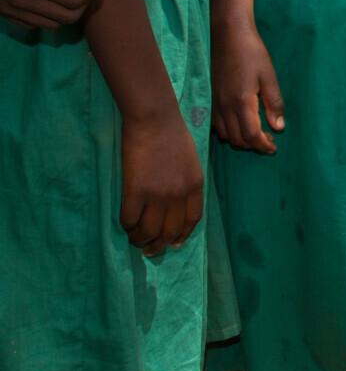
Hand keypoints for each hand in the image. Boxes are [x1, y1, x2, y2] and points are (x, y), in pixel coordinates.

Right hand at [120, 112, 204, 255]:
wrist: (155, 120)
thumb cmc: (172, 134)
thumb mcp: (190, 161)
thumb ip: (186, 182)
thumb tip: (175, 202)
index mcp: (195, 186)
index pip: (191, 221)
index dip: (181, 235)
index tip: (173, 243)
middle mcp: (179, 195)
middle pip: (170, 232)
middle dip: (159, 245)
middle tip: (149, 250)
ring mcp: (157, 195)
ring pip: (149, 231)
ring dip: (140, 240)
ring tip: (135, 240)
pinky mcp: (135, 191)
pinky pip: (129, 220)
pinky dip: (126, 226)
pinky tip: (125, 225)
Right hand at [211, 20, 284, 152]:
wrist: (227, 35)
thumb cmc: (252, 53)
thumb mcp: (269, 76)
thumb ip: (274, 103)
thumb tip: (278, 127)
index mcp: (241, 102)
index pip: (250, 135)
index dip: (262, 145)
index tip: (273, 147)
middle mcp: (224, 107)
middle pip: (237, 139)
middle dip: (253, 145)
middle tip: (268, 141)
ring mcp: (213, 104)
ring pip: (225, 135)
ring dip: (241, 139)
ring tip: (256, 133)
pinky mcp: (208, 99)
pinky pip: (215, 125)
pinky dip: (228, 131)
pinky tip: (239, 123)